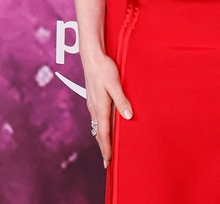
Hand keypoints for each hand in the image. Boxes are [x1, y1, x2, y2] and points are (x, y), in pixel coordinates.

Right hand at [83, 52, 132, 167]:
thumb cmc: (104, 69)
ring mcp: (92, 104)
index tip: (108, 162)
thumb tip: (128, 117)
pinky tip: (103, 128)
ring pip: (96, 126)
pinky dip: (99, 128)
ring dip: (101, 138)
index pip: (103, 133)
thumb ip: (122, 100)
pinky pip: (96, 118)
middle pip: (98, 133)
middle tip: (107, 162)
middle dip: (103, 147)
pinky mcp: (92, 99)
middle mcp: (94, 108)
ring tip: (106, 149)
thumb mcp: (115, 84)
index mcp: (100, 107)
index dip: (106, 148)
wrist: (91, 57)